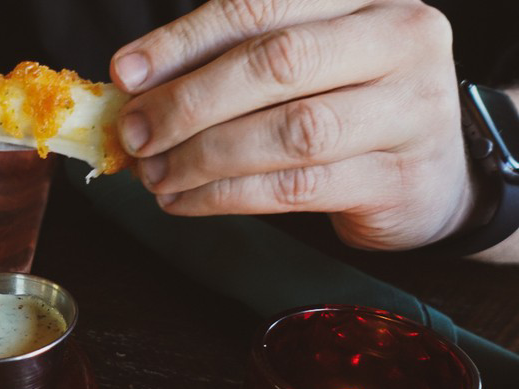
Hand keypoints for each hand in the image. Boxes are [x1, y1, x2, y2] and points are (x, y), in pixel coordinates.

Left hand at [110, 0, 472, 250]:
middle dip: (191, 101)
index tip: (126, 73)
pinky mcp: (398, 178)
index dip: (184, 41)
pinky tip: (186, 201)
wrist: (431, 175)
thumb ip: (228, 62)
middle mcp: (399, 39)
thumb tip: (134, 87)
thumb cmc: (345, 105)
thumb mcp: (300, 65)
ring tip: (154, 174)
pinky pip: (296, 187)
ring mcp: (410, 109)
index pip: (261, 6)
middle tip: (136, 133)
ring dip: (205, 156)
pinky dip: (227, 197)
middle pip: (278, 62)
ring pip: (290, 131)